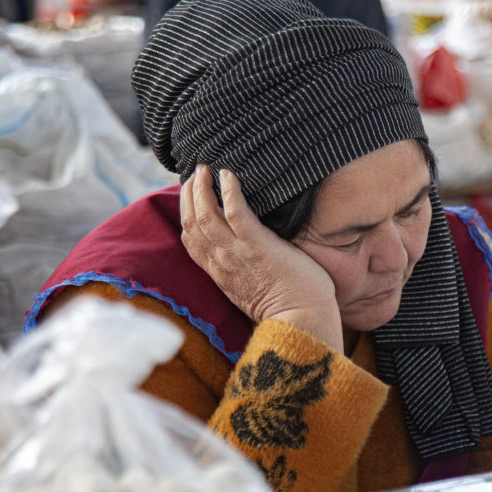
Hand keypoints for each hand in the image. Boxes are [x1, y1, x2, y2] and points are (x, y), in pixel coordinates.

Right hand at [180, 165, 343, 350]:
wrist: (304, 323)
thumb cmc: (290, 307)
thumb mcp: (255, 290)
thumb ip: (246, 271)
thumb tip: (252, 253)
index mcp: (220, 274)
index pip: (191, 239)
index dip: (186, 213)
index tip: (190, 194)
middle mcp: (222, 263)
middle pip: (191, 223)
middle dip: (189, 194)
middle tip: (195, 172)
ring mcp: (238, 254)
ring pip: (205, 216)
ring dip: (202, 188)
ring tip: (205, 168)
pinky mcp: (258, 246)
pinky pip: (235, 212)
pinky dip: (228, 191)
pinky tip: (228, 175)